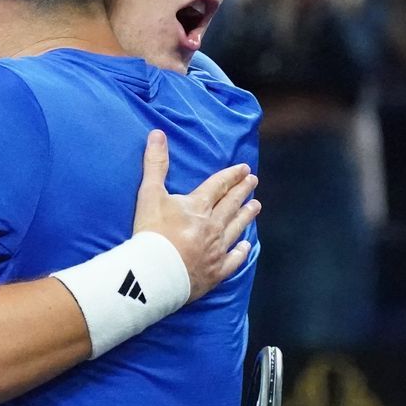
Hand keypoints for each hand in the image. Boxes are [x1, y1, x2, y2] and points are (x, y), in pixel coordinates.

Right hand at [133, 131, 259, 302]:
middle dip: (243, 191)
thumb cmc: (151, 233)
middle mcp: (213, 226)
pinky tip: (246, 246)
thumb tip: (157, 133)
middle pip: (231, 205)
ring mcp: (216, 250)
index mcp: (199, 207)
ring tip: (256, 206)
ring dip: (246, 216)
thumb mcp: (149, 194)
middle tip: (253, 182)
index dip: (232, 176)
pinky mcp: (214, 272)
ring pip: (236, 229)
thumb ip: (155, 164)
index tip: (244, 169)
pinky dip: (240, 252)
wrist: (156, 273)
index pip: (219, 186)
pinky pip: (232, 260)